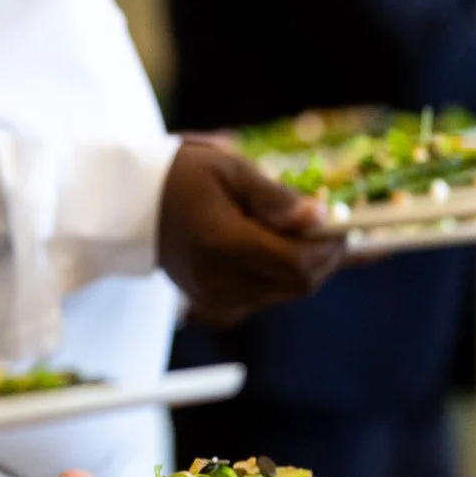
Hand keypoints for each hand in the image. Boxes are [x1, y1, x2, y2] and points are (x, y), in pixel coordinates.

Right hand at [157, 141, 345, 328]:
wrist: (132, 206)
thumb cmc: (182, 177)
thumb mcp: (230, 170)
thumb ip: (275, 198)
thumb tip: (321, 216)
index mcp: (222, 244)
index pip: (298, 262)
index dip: (330, 246)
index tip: (343, 220)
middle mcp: (219, 280)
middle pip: (299, 284)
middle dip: (324, 257)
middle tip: (332, 226)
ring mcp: (216, 299)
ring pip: (286, 292)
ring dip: (303, 265)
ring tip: (298, 230)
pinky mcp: (215, 306)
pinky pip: (266, 296)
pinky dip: (280, 274)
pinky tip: (275, 246)